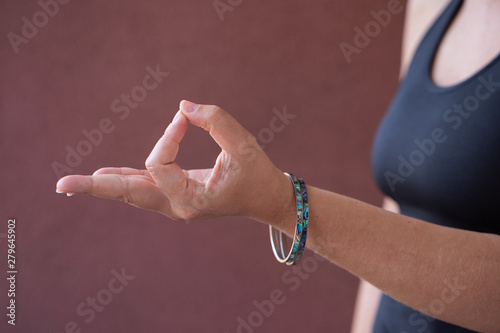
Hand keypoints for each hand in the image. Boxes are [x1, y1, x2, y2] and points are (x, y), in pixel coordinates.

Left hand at [56, 100, 290, 222]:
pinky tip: (104, 176)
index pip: (159, 162)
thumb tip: (183, 107)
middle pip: (129, 194)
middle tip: (61, 185)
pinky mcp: (176, 194)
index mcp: (192, 200)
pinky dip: (123, 179)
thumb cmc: (258, 174)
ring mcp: (175, 203)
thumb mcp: (245, 145)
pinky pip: (144, 187)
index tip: (185, 117)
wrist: (266, 199)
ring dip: (104, 185)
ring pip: (133, 192)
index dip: (167, 134)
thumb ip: (216, 120)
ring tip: (70, 185)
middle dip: (96, 187)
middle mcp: (177, 206)